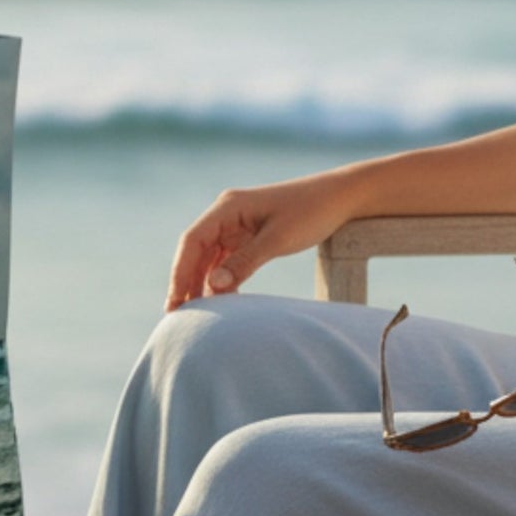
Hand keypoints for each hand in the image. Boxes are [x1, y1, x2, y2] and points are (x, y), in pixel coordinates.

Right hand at [165, 174, 359, 310]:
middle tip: (179, 316)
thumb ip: (244, 262)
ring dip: (202, 283)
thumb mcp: (278, 239)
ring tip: (197, 315)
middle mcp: (227, 214)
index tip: (175, 301)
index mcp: (228, 207)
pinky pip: (227, 260)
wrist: (341, 199)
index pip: (193, 241)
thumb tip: (212, 286)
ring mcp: (237, 225)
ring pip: (210, 258)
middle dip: (186, 282)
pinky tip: (222, 302)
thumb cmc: (311, 212)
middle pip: (196, 251)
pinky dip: (222, 280)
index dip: (180, 272)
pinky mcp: (250, 236)